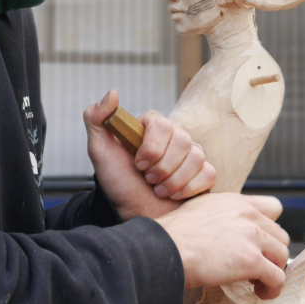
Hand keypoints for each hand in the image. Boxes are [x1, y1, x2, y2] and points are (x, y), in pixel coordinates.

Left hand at [83, 90, 215, 220]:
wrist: (131, 211)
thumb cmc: (117, 180)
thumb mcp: (99, 150)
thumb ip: (96, 118)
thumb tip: (112, 93)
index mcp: (151, 126)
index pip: (161, 124)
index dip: (151, 147)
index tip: (139, 164)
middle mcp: (173, 136)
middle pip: (182, 140)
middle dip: (162, 167)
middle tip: (148, 179)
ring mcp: (189, 155)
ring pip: (196, 157)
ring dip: (174, 180)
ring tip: (159, 189)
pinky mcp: (202, 174)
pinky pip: (209, 173)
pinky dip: (190, 188)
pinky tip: (175, 195)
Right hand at [155, 193, 289, 297]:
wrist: (166, 248)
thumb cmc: (175, 235)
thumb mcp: (200, 210)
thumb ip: (221, 214)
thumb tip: (226, 231)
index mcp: (234, 201)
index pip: (273, 207)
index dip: (270, 228)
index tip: (260, 242)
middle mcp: (246, 214)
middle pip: (280, 235)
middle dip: (271, 252)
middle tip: (256, 265)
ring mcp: (251, 236)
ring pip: (282, 255)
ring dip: (272, 270)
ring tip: (257, 281)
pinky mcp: (251, 260)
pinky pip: (277, 277)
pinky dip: (272, 288)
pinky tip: (259, 292)